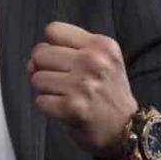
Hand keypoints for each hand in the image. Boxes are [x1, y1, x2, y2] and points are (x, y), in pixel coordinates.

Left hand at [27, 22, 137, 157]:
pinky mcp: (73, 107)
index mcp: (101, 45)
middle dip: (44, 68)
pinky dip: (48, 107)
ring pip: (36, 78)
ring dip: (45, 89)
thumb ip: (68, 50)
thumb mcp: (102, 59)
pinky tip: (65, 109)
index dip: (52, 45)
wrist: (127, 129)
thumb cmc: (107, 91)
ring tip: (65, 95)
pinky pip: (40, 101)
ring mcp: (82, 84)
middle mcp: (93, 61)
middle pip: (39, 53)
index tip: (64, 60)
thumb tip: (33, 60)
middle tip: (62, 81)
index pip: (53, 30)